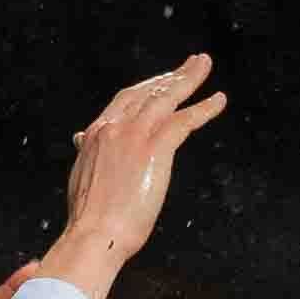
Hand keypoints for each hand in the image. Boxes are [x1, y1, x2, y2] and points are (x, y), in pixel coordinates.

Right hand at [39, 54, 227, 298]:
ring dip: (188, 79)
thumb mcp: (82, 176)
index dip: (148, 87)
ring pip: (166, 97)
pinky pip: (184, 120)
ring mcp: (134, 135)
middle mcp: (114, 127)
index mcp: (96, 133)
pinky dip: (203, 108)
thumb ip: (87, 153)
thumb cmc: (89, 217)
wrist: (94, 234)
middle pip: (148, 91)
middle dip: (171, 75)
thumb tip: (81, 139)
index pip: (126, 100)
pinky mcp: (155, 148)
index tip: (162, 81)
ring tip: (204, 65)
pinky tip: (218, 100)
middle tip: (191, 64)